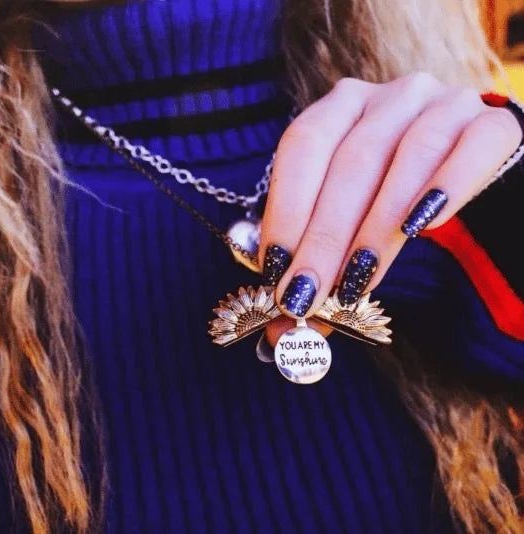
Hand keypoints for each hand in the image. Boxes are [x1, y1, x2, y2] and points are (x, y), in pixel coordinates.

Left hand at [259, 71, 521, 344]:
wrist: (468, 173)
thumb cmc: (393, 201)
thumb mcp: (349, 225)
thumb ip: (317, 270)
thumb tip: (279, 335)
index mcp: (343, 108)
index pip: (303, 146)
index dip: (285, 208)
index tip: (276, 269)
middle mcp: (390, 97)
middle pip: (350, 161)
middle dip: (323, 237)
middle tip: (306, 295)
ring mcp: (444, 102)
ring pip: (405, 157)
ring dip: (375, 227)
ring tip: (355, 283)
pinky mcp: (493, 123)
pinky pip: (472, 147)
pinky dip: (444, 186)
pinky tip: (421, 227)